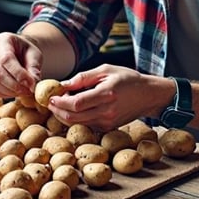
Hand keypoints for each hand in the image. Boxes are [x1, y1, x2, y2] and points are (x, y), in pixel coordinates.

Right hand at [0, 32, 42, 97]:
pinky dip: (5, 94)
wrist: (21, 53)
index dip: (18, 73)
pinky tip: (16, 92)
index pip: (6, 59)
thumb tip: (33, 83)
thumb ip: (34, 68)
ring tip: (24, 91)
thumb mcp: (35, 55)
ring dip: (10, 91)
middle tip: (28, 91)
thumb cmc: (27, 52)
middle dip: (14, 85)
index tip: (31, 83)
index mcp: (3, 40)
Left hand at [48, 64, 164, 131]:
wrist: (148, 95)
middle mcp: (107, 111)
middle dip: (58, 111)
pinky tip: (73, 109)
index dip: (60, 102)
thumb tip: (63, 84)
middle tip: (50, 103)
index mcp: (106, 94)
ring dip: (65, 116)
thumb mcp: (106, 70)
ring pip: (78, 124)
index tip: (51, 97)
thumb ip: (84, 77)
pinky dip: (76, 119)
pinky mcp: (108, 128)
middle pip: (74, 117)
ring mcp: (108, 122)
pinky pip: (86, 126)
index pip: (76, 103)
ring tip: (60, 104)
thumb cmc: (127, 79)